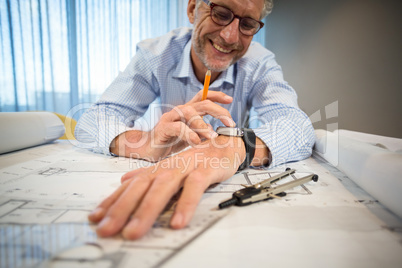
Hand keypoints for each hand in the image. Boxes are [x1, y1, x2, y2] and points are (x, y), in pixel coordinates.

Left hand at [89, 135, 245, 239]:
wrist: (225, 145)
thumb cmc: (196, 160)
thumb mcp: (169, 168)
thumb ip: (146, 175)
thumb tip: (123, 181)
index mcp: (158, 169)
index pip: (130, 186)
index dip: (112, 201)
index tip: (95, 218)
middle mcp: (168, 167)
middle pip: (140, 188)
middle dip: (121, 209)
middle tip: (106, 230)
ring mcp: (186, 167)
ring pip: (162, 187)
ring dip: (147, 210)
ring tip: (134, 231)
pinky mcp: (205, 171)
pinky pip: (194, 187)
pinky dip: (185, 204)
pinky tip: (177, 223)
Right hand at [110, 90, 235, 160]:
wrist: (148, 148)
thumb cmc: (169, 141)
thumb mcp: (190, 135)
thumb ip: (201, 131)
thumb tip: (214, 129)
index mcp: (187, 111)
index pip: (203, 97)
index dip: (217, 95)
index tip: (230, 99)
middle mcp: (180, 111)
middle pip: (201, 103)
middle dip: (218, 111)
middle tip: (230, 123)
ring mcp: (170, 118)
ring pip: (189, 112)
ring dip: (203, 124)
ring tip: (213, 136)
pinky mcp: (163, 128)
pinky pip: (178, 127)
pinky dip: (189, 134)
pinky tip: (196, 142)